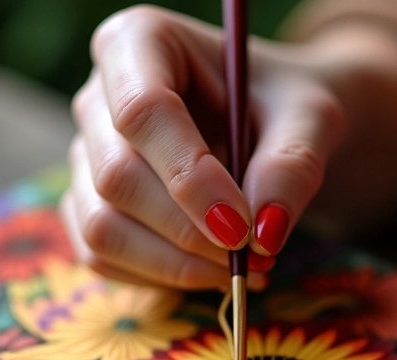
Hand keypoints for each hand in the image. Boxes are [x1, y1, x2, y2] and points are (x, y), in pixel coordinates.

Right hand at [61, 5, 396, 288]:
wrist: (271, 127)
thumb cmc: (284, 108)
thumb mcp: (310, 119)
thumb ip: (292, 165)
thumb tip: (263, 233)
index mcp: (140, 43)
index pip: (142, 112)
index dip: (190, 179)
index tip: (243, 228)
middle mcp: (97, 98)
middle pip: (117, 179)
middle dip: (189, 233)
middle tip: (253, 257)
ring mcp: (86, 158)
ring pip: (101, 229)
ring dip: (174, 266)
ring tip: (238, 270)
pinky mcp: (89, 207)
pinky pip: (103, 258)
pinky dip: (158, 278)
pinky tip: (208, 272)